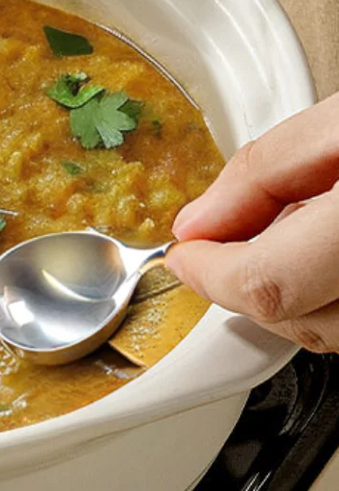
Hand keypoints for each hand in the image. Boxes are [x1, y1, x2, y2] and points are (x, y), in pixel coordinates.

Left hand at [167, 91, 338, 352]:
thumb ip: (266, 171)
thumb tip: (200, 222)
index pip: (267, 282)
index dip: (209, 273)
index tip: (181, 255)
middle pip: (298, 320)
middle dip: (243, 284)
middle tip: (221, 241)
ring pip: (330, 333)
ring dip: (290, 295)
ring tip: (287, 232)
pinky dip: (326, 297)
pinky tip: (322, 250)